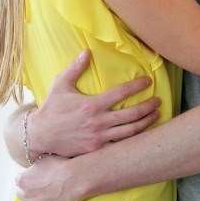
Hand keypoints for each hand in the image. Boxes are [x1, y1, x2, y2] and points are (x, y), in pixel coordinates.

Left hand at [16, 155, 78, 200]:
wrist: (73, 179)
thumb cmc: (60, 167)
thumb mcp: (44, 159)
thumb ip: (34, 166)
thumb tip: (34, 167)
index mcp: (22, 179)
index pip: (19, 181)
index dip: (29, 179)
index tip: (35, 179)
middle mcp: (23, 194)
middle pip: (22, 194)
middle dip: (29, 191)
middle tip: (41, 187)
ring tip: (45, 196)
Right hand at [29, 50, 159, 157]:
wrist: (41, 136)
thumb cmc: (52, 108)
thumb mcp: (61, 84)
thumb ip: (75, 68)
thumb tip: (87, 51)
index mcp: (92, 104)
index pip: (121, 93)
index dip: (137, 86)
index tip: (148, 80)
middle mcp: (98, 121)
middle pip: (131, 114)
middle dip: (148, 107)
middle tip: (159, 100)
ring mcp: (99, 137)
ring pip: (129, 131)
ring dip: (146, 122)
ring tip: (157, 114)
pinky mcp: (97, 149)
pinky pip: (120, 144)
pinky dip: (134, 138)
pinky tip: (143, 132)